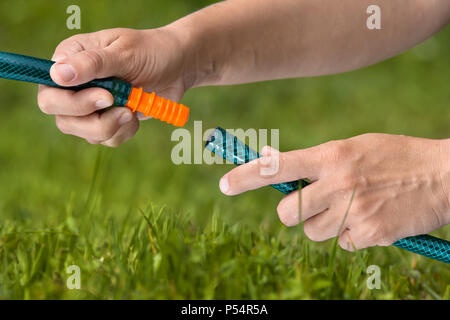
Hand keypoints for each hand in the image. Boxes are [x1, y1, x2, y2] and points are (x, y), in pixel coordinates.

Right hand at [37, 27, 188, 146]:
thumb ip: (93, 63)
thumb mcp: (124, 52)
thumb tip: (57, 74)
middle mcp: (74, 85)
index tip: (106, 96)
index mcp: (70, 60)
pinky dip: (124, 132)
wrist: (177, 68)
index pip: (49, 91)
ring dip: (112, 127)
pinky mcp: (107, 121)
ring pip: (84, 134)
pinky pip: (106, 140)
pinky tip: (136, 115)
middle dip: (94, 120)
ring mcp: (89, 107)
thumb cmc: (151, 51)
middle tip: (124, 108)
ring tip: (133, 110)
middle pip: (62, 118)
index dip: (71, 102)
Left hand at [219, 133, 449, 250]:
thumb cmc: (393, 157)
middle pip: (288, 214)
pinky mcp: (370, 234)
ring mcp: (354, 210)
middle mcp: (338, 182)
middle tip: (314, 205)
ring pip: (314, 233)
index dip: (246, 176)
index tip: (224, 184)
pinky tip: (373, 219)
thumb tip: (272, 160)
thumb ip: (315, 159)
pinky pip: (343, 245)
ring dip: (326, 225)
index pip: (277, 166)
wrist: (443, 175)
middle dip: (295, 214)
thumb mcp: (353, 147)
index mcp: (331, 155)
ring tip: (353, 208)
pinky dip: (352, 236)